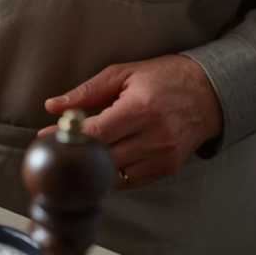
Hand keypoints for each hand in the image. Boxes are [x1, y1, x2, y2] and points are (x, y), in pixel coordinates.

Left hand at [39, 55, 223, 188]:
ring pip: (114, 173)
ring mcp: (164, 156)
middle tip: (58, 146)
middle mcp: (155, 136)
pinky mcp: (168, 167)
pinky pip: (130, 180)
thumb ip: (86, 92)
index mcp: (141, 109)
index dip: (69, 137)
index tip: (46, 136)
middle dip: (77, 153)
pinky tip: (105, 156)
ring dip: (94, 164)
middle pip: (104, 157)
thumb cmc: (162, 78)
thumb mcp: (122, 74)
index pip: (97, 133)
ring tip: (81, 151)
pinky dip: (112, 171)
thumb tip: (52, 106)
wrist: (209, 93)